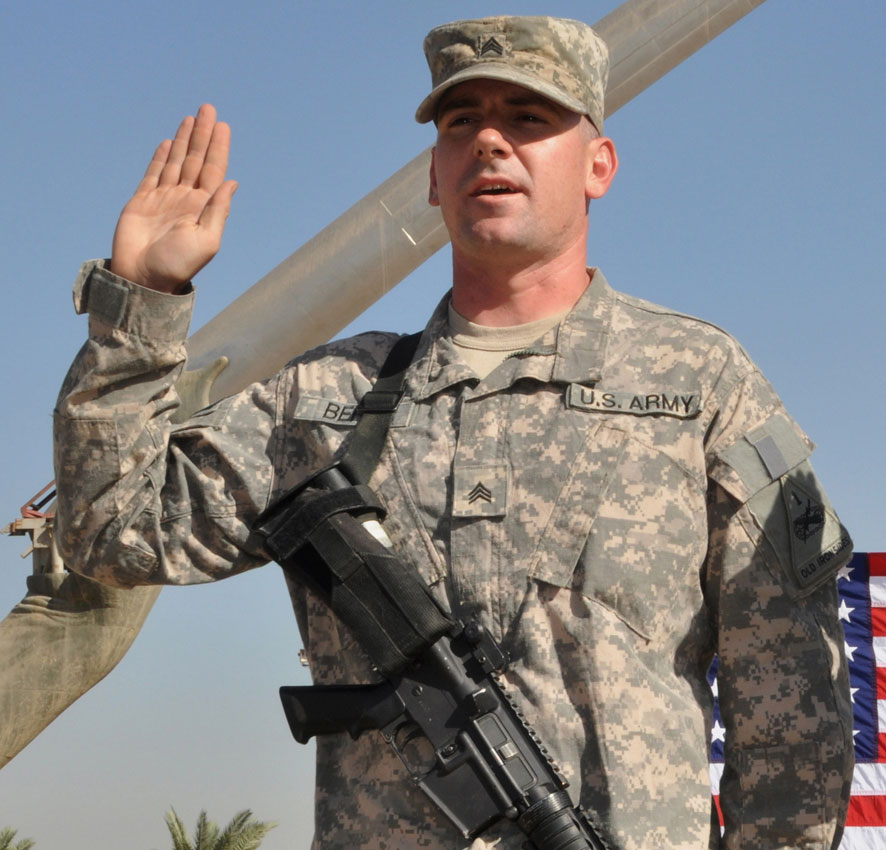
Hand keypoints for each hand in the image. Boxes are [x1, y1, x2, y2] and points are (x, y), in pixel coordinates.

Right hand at [110, 104, 237, 292]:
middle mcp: (185, 200)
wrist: (144, 279)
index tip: (223, 125)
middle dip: (203, 135)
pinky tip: (169, 143)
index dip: (218, 147)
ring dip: (184, 140)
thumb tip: (232, 181)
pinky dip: (161, 158)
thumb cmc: (178, 265)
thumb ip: (218, 210)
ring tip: (192, 118)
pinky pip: (153, 174)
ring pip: (176, 162)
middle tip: (209, 109)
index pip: (213, 170)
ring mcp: (164, 199)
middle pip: (196, 160)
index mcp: (203, 208)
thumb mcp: (207, 240)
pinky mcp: (142, 202)